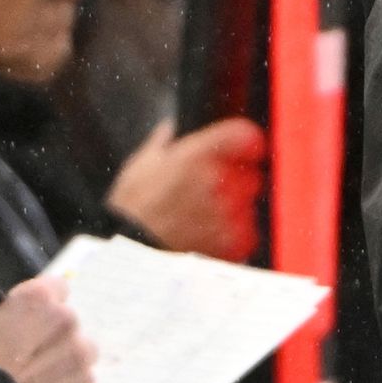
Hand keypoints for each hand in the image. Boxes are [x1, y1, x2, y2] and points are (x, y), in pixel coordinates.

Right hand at [0, 276, 95, 382]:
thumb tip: (2, 314)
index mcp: (38, 299)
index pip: (56, 288)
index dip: (43, 303)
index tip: (34, 314)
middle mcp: (65, 321)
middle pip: (67, 322)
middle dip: (50, 333)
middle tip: (28, 351)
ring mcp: (78, 354)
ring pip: (78, 350)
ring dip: (63, 358)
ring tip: (37, 373)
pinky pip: (79, 377)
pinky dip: (65, 382)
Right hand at [107, 117, 265, 260]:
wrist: (130, 254)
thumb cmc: (131, 210)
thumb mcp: (140, 166)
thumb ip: (162, 143)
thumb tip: (170, 128)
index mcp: (199, 155)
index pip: (247, 135)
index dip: (246, 144)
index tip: (243, 151)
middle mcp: (220, 179)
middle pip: (250, 173)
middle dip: (236, 183)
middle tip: (210, 195)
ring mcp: (230, 210)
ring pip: (249, 204)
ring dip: (234, 210)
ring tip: (202, 221)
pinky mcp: (234, 240)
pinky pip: (248, 233)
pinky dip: (234, 237)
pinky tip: (209, 237)